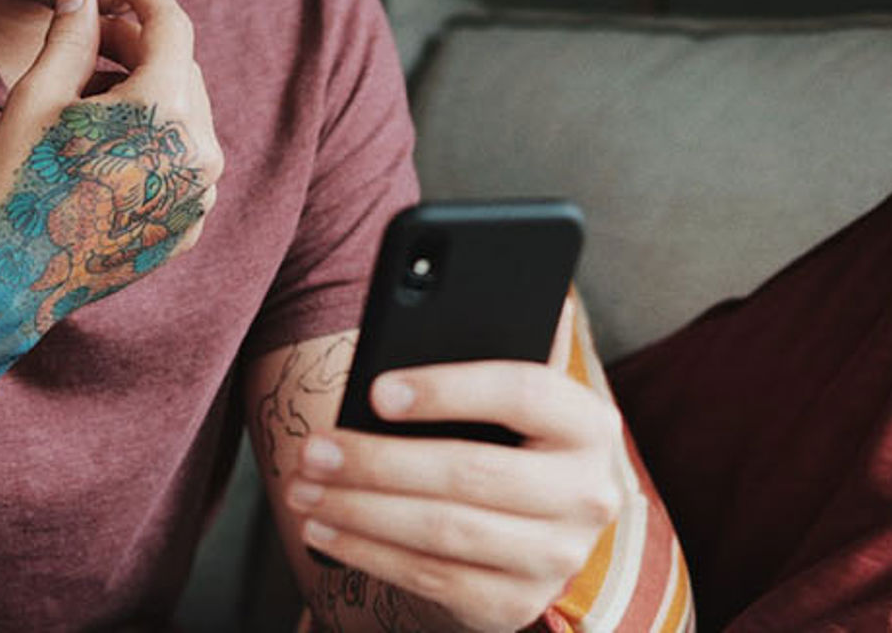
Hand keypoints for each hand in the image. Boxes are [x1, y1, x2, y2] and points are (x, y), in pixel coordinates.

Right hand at [0, 0, 222, 310]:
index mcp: (164, 113)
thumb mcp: (39, 96)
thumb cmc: (19, 181)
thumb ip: (73, 35)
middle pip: (181, 73)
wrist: (12, 278)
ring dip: (147, 96)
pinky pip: (182, 165)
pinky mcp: (188, 227)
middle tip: (93, 39)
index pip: (173, 30)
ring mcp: (199, 196)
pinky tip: (106, 147)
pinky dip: (155, 143)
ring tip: (90, 100)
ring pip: (185, 119)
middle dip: (140, 47)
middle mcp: (199, 154)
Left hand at [289, 301, 628, 631]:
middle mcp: (588, 493)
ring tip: (303, 487)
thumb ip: (488, 347)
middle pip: (471, 472)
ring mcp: (558, 556)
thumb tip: (451, 289)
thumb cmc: (501, 439)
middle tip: (312, 447)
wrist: (526, 531)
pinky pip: (432, 577)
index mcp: (588, 423)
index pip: (523, 393)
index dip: (447, 390)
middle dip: (378, 461)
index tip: (376, 390)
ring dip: (359, 510)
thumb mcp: (505, 397)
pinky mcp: (517, 603)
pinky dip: (369, 553)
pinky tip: (324, 530)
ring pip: (444, 530)